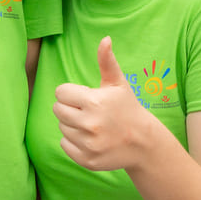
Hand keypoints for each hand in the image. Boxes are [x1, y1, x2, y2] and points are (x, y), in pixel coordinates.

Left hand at [53, 37, 151, 171]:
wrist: (143, 142)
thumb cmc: (127, 108)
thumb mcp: (118, 84)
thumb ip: (107, 61)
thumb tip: (105, 39)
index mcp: (94, 102)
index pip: (60, 93)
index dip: (71, 93)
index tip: (85, 97)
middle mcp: (89, 124)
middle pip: (57, 110)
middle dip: (69, 108)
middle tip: (87, 110)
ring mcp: (88, 144)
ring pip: (61, 128)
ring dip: (72, 125)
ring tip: (91, 124)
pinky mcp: (86, 160)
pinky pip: (64, 145)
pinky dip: (73, 142)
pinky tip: (90, 138)